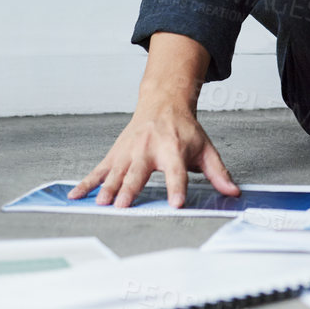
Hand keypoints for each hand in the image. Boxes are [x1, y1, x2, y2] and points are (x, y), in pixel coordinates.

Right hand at [68, 99, 239, 209]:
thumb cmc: (184, 129)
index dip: (177, 187)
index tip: (176, 203)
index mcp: (173, 149)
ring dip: (107, 188)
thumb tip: (233, 192)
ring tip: (100, 203)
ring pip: (117, 172)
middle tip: (122, 205)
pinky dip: (87, 183)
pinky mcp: (116, 154)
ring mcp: (129, 151)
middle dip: (130, 189)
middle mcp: (149, 149)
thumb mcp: (206, 149)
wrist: (163, 102)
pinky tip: (76, 196)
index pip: (177, 172)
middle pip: (139, 172)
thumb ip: (218, 173)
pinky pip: (99, 170)